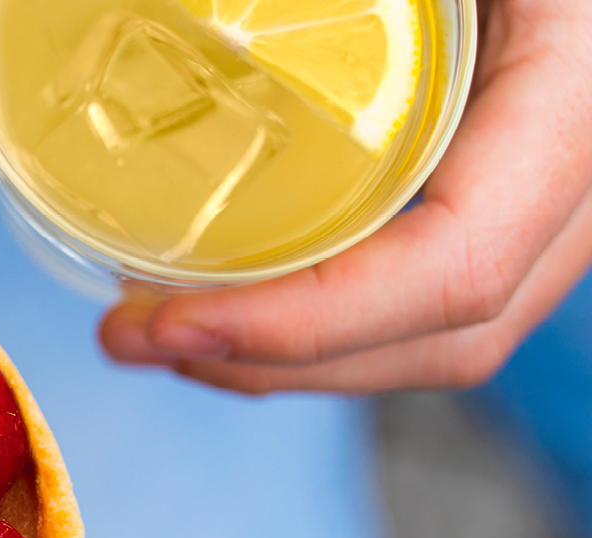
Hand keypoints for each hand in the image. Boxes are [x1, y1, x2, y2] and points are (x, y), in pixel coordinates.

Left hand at [98, 0, 591, 393]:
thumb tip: (169, 3)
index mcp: (574, 107)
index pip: (456, 265)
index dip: (309, 321)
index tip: (169, 325)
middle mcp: (577, 178)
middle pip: (434, 332)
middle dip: (270, 360)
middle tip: (130, 339)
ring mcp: (546, 200)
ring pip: (427, 334)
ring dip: (282, 359)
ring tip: (157, 333)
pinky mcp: (499, 194)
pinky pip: (418, 293)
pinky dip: (317, 320)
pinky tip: (226, 300)